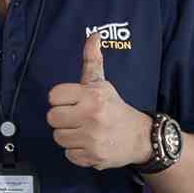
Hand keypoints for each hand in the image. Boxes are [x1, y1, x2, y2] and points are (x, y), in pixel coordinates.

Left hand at [46, 32, 149, 170]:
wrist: (141, 137)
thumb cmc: (116, 108)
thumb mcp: (103, 84)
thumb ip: (92, 60)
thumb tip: (93, 35)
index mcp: (92, 95)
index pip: (54, 96)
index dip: (61, 99)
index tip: (73, 102)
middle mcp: (92, 116)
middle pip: (52, 118)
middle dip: (63, 118)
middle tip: (77, 117)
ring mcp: (92, 138)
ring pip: (58, 137)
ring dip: (69, 135)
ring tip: (84, 131)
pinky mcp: (93, 157)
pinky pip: (68, 154)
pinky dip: (77, 151)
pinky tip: (89, 144)